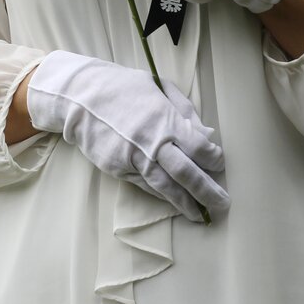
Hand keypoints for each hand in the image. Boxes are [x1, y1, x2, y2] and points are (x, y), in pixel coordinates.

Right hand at [25, 50, 228, 221]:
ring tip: (201, 215)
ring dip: (185, 203)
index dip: (213, 159)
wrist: (80, 98)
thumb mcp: (160, 88)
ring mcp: (133, 159)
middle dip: (207, 191)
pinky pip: (145, 186)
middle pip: (186, 173)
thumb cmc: (124, 87)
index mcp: (165, 119)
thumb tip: (208, 135)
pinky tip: (175, 202)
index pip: (198, 146)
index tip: (220, 164)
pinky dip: (162, 196)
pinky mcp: (118, 170)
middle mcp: (151, 142)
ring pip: (165, 187)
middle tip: (223, 204)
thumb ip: (186, 112)